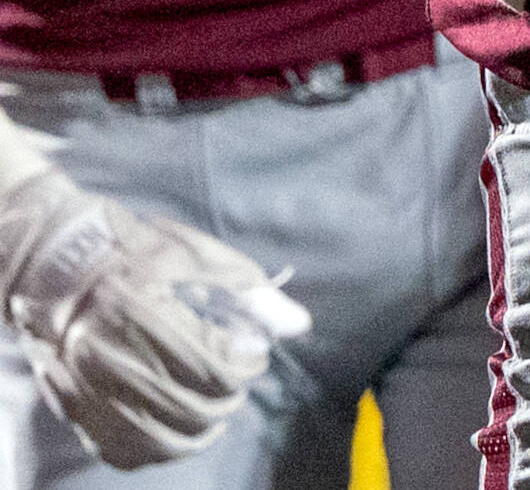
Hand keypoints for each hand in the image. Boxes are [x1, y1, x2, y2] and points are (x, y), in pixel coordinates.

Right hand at [0, 167, 308, 469]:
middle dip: (229, 393)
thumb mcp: (194, 253)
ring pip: (164, 438)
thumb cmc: (134, 251)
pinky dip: (164, 446)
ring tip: (216, 401)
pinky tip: (183, 425)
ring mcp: (88, 390)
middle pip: (193, 405)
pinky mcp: (78, 411)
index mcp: (141, 311)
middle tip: (237, 374)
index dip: (247, 362)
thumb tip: (298, 323)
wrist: (58, 267)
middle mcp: (108, 357)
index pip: (215, 364)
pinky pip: (129, 452)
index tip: (255, 350)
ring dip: (203, 424)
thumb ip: (247, 289)